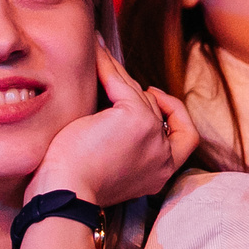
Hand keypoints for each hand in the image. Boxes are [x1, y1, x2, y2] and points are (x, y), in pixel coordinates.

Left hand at [27, 43, 194, 206]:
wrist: (65, 194)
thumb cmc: (73, 186)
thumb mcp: (110, 167)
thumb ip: (123, 145)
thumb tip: (114, 108)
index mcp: (160, 173)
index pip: (184, 138)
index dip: (174, 114)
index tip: (153, 98)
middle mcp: (164, 156)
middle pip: (155, 110)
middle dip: (134, 92)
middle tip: (112, 76)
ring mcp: (152, 135)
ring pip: (139, 95)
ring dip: (119, 75)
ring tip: (99, 59)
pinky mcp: (135, 118)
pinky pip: (123, 82)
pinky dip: (109, 66)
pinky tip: (95, 55)